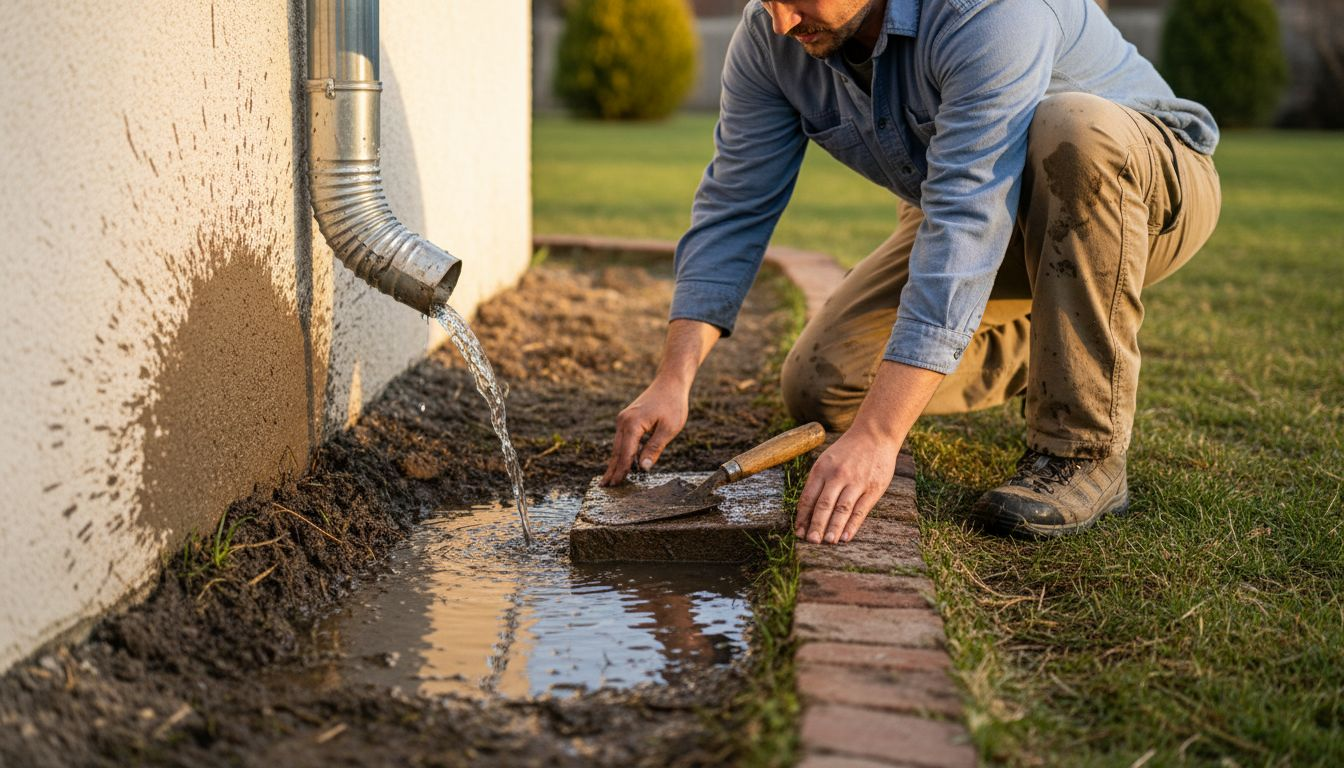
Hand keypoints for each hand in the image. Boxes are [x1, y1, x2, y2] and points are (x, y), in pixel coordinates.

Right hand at [601, 379, 688, 485]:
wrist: (670, 383)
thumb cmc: (673, 404)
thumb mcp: (669, 429)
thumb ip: (654, 449)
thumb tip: (642, 468)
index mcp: (632, 424)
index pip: (625, 454)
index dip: (621, 471)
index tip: (616, 485)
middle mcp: (623, 421)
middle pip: (617, 451)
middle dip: (612, 470)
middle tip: (605, 487)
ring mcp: (624, 419)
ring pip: (618, 446)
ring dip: (614, 462)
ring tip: (608, 479)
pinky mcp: (627, 419)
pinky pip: (622, 440)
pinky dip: (620, 453)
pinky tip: (619, 463)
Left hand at [795, 429, 899, 543]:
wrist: (875, 434)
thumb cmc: (847, 452)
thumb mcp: (827, 461)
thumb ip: (818, 482)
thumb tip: (807, 510)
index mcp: (821, 469)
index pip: (808, 497)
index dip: (803, 516)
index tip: (798, 532)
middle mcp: (837, 475)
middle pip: (823, 504)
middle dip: (816, 525)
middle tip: (810, 541)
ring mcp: (856, 482)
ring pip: (842, 509)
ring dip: (833, 527)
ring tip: (827, 542)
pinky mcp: (872, 488)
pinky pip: (860, 510)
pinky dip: (852, 525)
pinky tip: (846, 537)